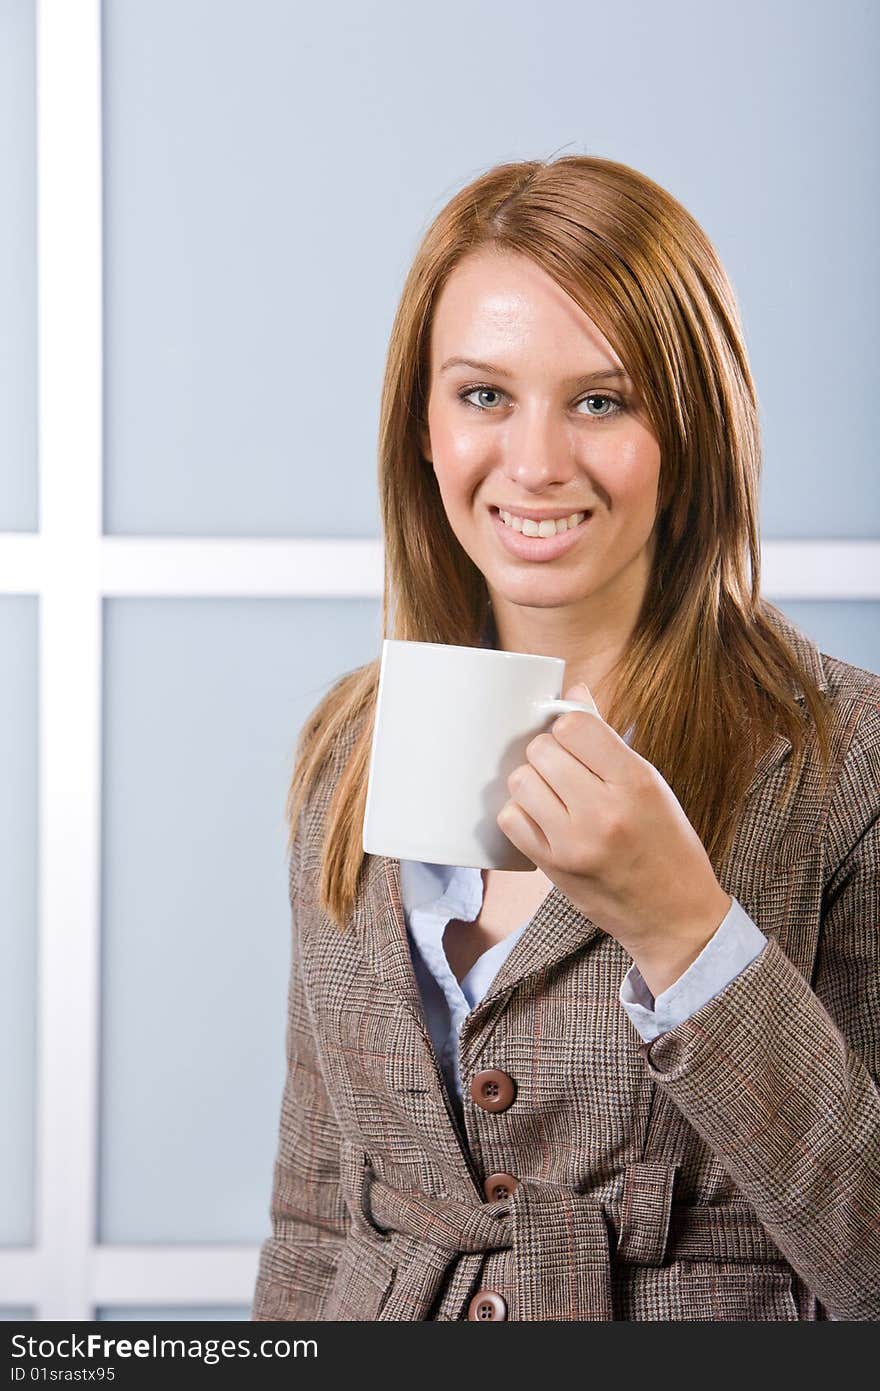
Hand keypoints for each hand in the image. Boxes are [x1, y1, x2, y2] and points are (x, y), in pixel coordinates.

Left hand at [497, 683, 732, 997]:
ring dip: (533, 781)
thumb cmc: (667, 843)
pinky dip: (521, 813)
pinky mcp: (552, 867)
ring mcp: (574, 842)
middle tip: (566, 770)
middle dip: (549, 752)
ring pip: (521, 781)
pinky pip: (511, 818)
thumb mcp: (652, 785)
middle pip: (543, 749)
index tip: (575, 738)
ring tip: (554, 794)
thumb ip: (607, 740)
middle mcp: (603, 811)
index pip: (575, 724)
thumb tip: (573, 693)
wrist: (675, 916)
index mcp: (637, 782)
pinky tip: (543, 818)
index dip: (568, 725)